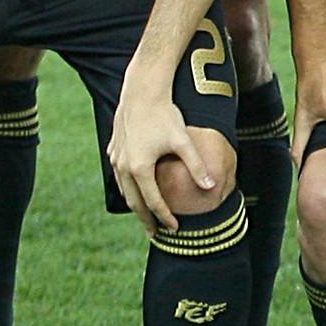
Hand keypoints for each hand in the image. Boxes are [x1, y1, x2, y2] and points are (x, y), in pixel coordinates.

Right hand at [108, 88, 211, 230]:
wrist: (142, 91)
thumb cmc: (165, 115)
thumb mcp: (183, 141)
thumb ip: (197, 166)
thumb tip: (211, 187)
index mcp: (140, 169)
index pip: (153, 202)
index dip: (165, 217)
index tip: (174, 228)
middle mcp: (123, 167)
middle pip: (134, 202)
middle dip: (145, 219)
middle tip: (154, 233)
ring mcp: (116, 158)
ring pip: (124, 190)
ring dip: (134, 204)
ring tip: (145, 215)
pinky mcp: (113, 149)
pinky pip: (119, 176)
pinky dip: (127, 188)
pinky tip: (135, 190)